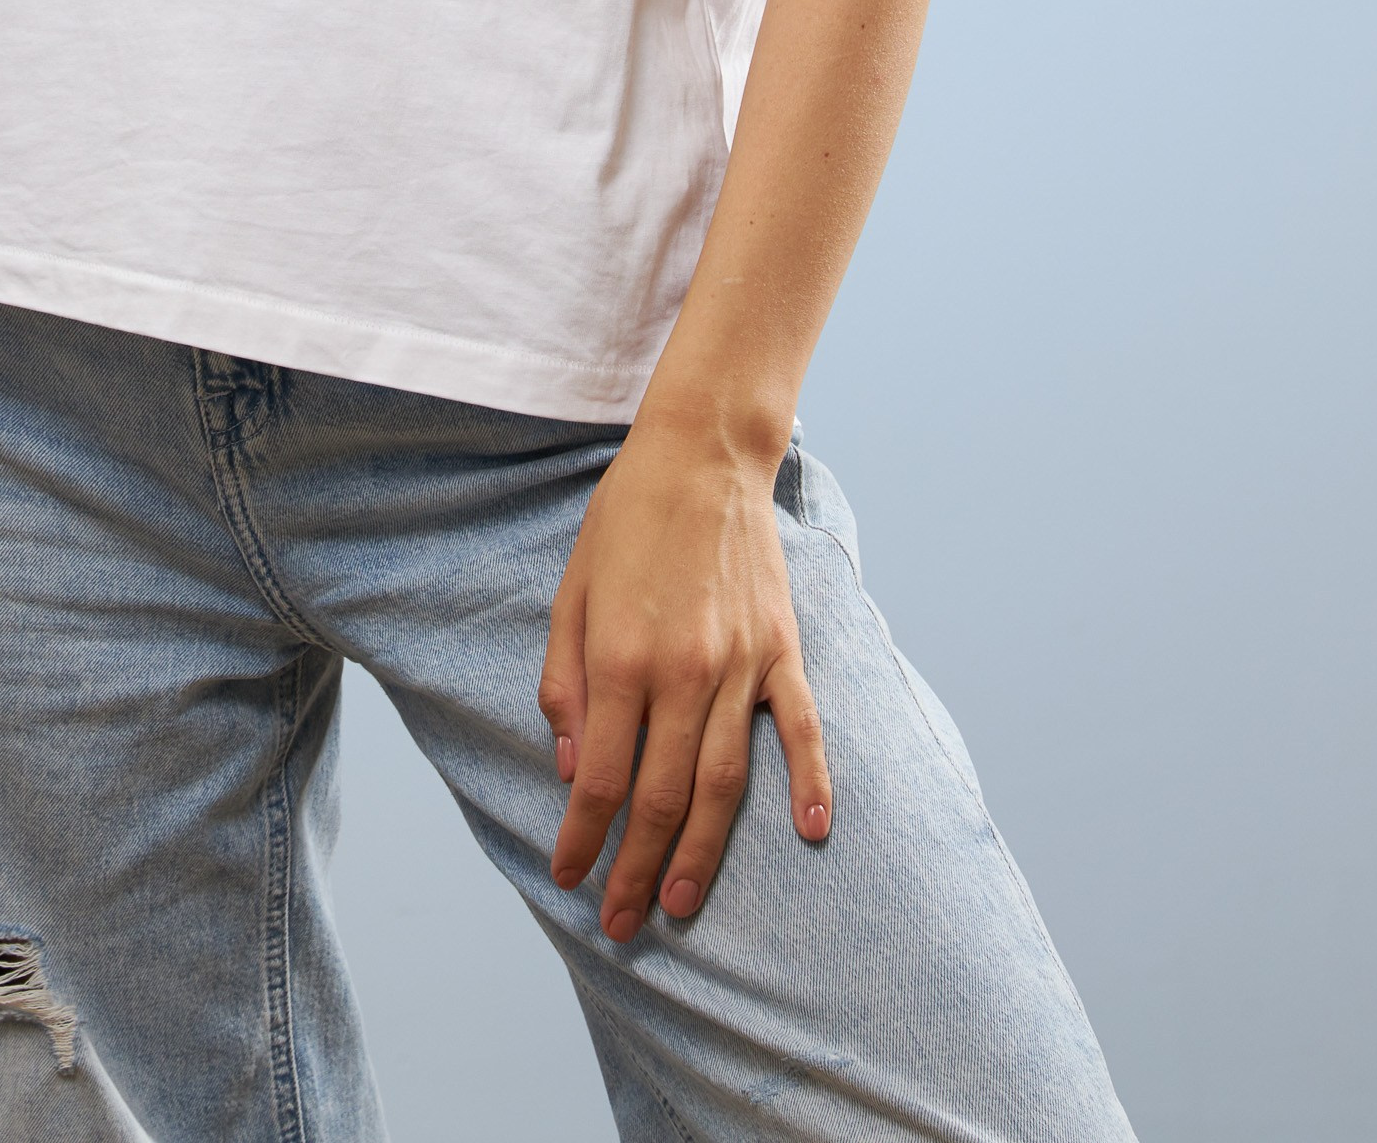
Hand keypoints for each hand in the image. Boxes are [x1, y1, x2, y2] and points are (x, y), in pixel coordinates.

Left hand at [539, 416, 831, 942]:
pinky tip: (811, 833)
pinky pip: (801, 730)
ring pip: (724, 783)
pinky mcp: (781, 650)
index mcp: (621, 658)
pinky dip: (810, 784)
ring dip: (702, 853)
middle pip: (662, 799)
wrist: (701, 453)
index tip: (569, 877)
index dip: (582, 838)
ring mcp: (741, 665)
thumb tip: (574, 769)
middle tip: (621, 923)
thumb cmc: (625, 520)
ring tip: (682, 905)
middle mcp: (684, 673)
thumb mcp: (570, 593)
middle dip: (638, 869)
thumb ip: (565, 684)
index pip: (602, 780)